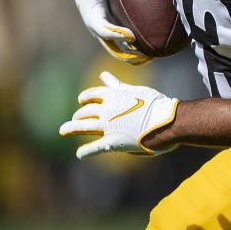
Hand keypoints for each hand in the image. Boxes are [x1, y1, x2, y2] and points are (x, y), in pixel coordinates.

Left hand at [59, 71, 178, 158]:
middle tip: (75, 119)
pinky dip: (85, 152)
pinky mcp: (112, 142)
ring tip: (64, 130)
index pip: (92, 95)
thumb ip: (117, 85)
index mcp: (112, 95)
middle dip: (78, 115)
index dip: (85, 98)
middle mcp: (106, 109)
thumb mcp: (136, 90)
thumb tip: (103, 75)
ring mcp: (107, 126)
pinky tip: (79, 154)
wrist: (166, 121)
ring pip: (82, 126)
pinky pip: (94, 148)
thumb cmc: (156, 104)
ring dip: (71, 128)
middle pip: (85, 111)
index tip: (81, 100)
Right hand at [71, 0, 151, 64]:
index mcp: (93, 17)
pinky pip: (123, 46)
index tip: (132, 36)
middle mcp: (98, 29)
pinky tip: (150, 54)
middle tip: (144, 55)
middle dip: (127, 52)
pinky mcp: (112, 34)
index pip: (104, 30)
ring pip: (118, 50)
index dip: (117, 34)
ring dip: (133, 56)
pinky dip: (134, 51)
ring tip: (151, 58)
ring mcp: (105, 34)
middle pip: (112, 46)